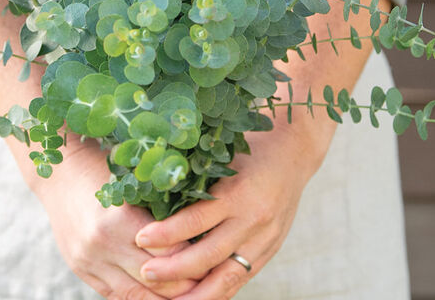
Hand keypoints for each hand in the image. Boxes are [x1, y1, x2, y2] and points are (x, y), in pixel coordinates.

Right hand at [35, 143, 198, 298]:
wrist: (59, 172)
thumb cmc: (102, 167)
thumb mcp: (132, 180)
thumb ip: (160, 206)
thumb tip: (198, 230)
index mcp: (120, 220)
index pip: (169, 255)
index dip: (195, 260)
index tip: (214, 256)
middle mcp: (103, 247)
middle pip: (156, 282)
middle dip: (186, 285)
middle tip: (209, 279)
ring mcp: (90, 263)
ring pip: (136, 298)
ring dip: (164, 298)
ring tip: (188, 291)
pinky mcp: (82, 271)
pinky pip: (116, 297)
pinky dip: (140, 297)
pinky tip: (158, 292)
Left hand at [132, 126, 314, 299]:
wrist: (293, 153)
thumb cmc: (249, 149)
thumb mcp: (223, 157)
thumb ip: (197, 180)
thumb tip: (153, 194)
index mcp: (237, 192)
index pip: (196, 220)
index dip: (167, 233)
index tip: (141, 238)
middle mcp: (252, 219)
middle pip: (208, 255)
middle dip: (174, 269)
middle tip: (145, 273)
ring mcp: (264, 239)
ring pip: (226, 276)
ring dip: (196, 293)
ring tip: (167, 299)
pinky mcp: (270, 250)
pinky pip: (241, 277)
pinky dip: (219, 290)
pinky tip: (197, 297)